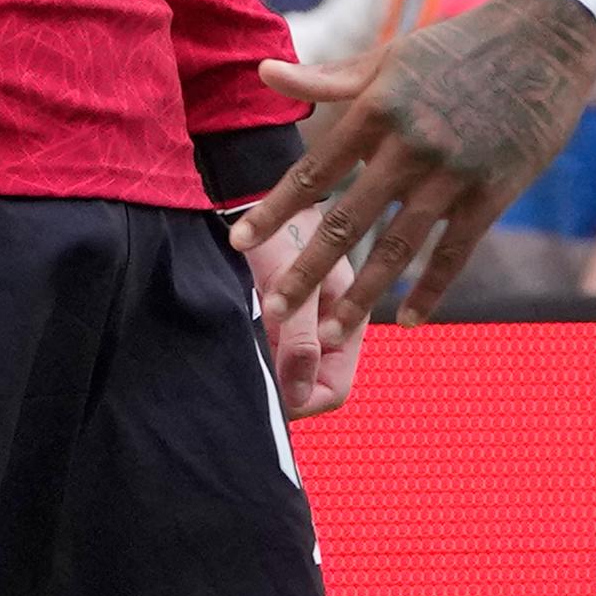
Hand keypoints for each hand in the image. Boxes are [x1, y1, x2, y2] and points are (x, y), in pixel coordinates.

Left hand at [233, 0, 595, 339]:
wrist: (546, 37)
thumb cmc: (459, 44)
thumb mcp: (392, 56)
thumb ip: (329, 77)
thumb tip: (263, 71)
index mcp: (379, 107)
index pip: (315, 170)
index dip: (275, 209)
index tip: (238, 242)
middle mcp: (411, 144)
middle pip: (348, 220)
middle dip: (308, 270)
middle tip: (275, 310)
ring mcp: (453, 173)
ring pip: (398, 247)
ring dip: (363, 296)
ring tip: (330, 333)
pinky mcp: (493, 192)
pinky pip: (454, 252)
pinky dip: (431, 290)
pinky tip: (408, 321)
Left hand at [243, 212, 365, 416]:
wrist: (260, 195)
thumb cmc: (278, 229)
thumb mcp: (289, 280)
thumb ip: (298, 336)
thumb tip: (301, 395)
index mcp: (350, 320)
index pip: (333, 390)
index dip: (300, 400)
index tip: (265, 392)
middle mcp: (337, 329)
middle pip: (314, 388)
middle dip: (282, 386)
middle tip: (250, 361)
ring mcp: (314, 326)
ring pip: (293, 374)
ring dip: (270, 366)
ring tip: (247, 339)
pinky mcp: (291, 319)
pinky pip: (278, 355)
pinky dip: (261, 352)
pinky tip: (245, 332)